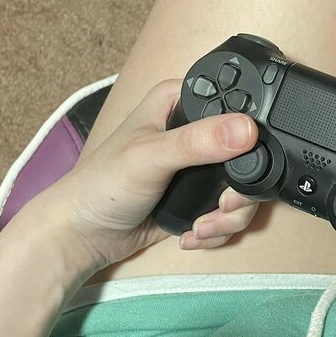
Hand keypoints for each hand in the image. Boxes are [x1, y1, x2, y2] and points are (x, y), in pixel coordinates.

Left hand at [44, 78, 260, 270]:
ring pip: (245, 188)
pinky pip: (231, 212)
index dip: (247, 129)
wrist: (85, 234)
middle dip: (241, 190)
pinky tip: (192, 232)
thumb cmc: (101, 184)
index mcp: (181, 102)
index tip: (240, 160)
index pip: (235, 102)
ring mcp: (201, 166)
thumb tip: (246, 129)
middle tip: (224, 205)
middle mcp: (196, 130)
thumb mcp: (151, 156)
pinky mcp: (201, 196)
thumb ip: (198, 141)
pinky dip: (219, 229)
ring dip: (229, 216)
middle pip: (250, 151)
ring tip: (201, 227)